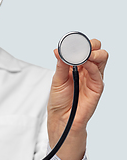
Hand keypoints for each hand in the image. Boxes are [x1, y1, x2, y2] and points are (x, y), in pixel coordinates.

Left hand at [48, 39, 107, 159]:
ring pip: (102, 58)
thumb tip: (59, 50)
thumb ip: (61, 64)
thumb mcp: (57, 79)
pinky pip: (99, 73)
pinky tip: (86, 63)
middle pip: (97, 50)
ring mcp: (94, 77)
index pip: (85, 49)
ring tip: (83, 54)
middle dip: (91, 45)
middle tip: (80, 47)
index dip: (80, 43)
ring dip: (94, 53)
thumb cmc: (59, 99)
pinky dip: (93, 65)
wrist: (62, 118)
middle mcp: (88, 69)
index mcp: (77, 66)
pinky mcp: (97, 87)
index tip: (71, 41)